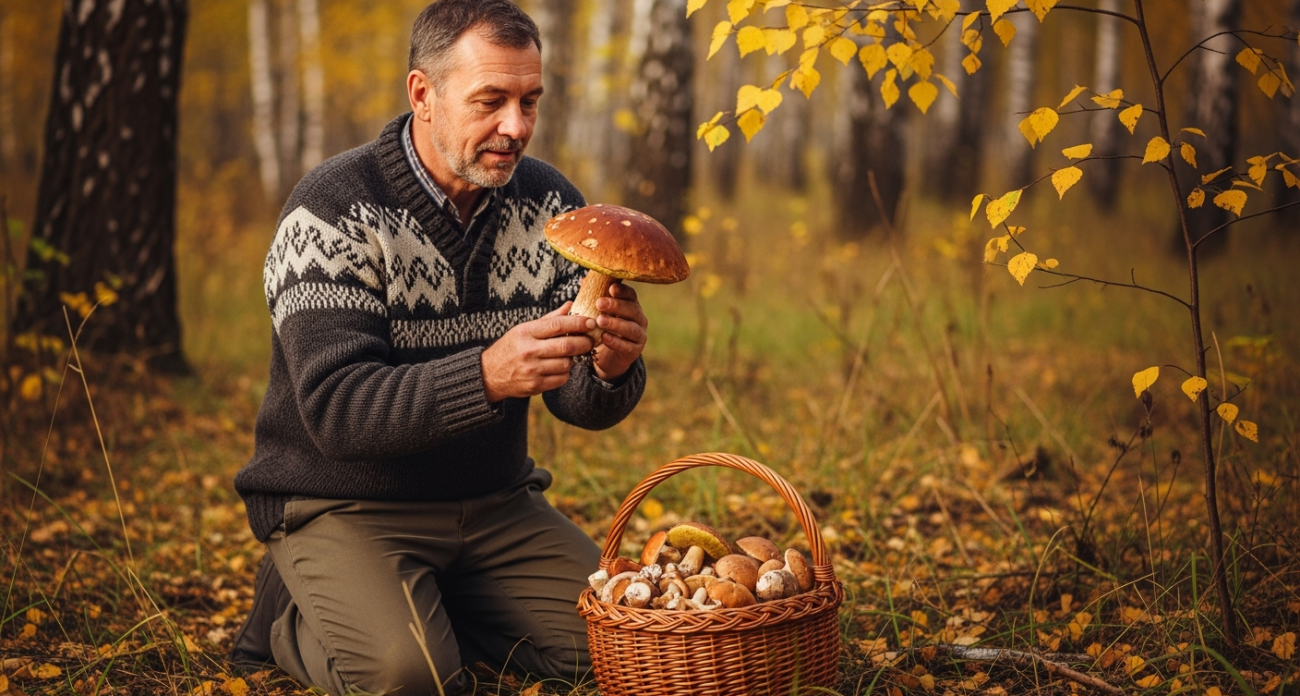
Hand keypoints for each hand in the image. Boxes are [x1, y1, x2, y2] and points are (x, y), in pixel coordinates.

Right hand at [481, 303, 595, 401]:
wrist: (489, 374)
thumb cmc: (511, 347)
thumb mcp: (525, 329)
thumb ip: (550, 319)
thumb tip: (570, 305)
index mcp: (526, 332)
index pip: (558, 325)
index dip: (578, 322)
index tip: (591, 322)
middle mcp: (529, 351)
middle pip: (566, 346)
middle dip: (584, 342)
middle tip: (591, 339)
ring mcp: (532, 370)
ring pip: (566, 364)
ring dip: (575, 358)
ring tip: (572, 354)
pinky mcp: (535, 386)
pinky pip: (561, 379)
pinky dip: (566, 372)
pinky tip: (561, 367)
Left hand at [592, 282, 647, 381]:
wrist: (607, 358)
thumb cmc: (602, 330)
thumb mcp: (597, 313)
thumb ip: (593, 298)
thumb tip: (583, 280)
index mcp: (631, 306)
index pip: (631, 295)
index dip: (622, 291)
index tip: (610, 288)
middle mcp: (639, 319)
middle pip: (632, 309)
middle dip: (616, 306)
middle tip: (599, 303)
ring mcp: (639, 335)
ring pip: (631, 328)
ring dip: (615, 324)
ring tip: (600, 321)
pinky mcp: (634, 351)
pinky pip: (627, 346)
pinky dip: (615, 342)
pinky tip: (604, 337)